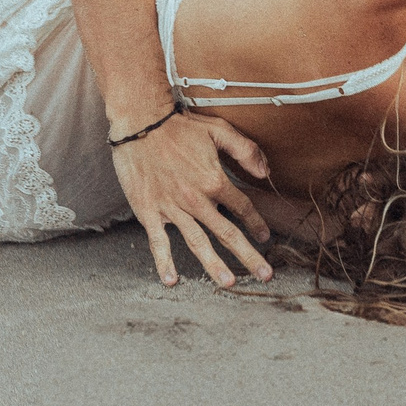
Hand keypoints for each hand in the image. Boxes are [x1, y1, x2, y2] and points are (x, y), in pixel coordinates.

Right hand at [111, 111, 274, 287]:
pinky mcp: (149, 211)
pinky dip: (164, 262)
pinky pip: (158, 241)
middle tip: (265, 276)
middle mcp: (196, 199)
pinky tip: (171, 280)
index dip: (257, 224)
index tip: (266, 237)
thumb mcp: (219, 129)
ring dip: (214, 265)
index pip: (242, 208)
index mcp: (215, 180)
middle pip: (227, 233)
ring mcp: (172, 208)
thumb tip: (265, 172)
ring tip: (229, 283)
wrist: (139, 122)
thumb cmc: (178, 125)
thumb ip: (245, 150)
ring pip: (197, 242)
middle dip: (248, 256)